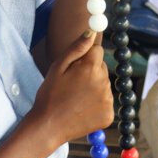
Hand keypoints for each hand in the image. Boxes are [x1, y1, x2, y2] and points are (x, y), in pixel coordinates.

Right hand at [27, 31, 112, 147]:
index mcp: (91, 68)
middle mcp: (104, 82)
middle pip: (102, 68)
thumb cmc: (50, 95)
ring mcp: (108, 100)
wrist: (48, 126)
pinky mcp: (109, 114)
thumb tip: (92, 31)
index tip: (74, 68)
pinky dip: (97, 104)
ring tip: (75, 98)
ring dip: (94, 87)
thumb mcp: (58, 67)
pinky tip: (82, 109)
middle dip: (90, 72)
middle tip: (72, 86)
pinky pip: (106, 101)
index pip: (98, 51)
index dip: (85, 58)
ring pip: (104, 84)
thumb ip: (77, 48)